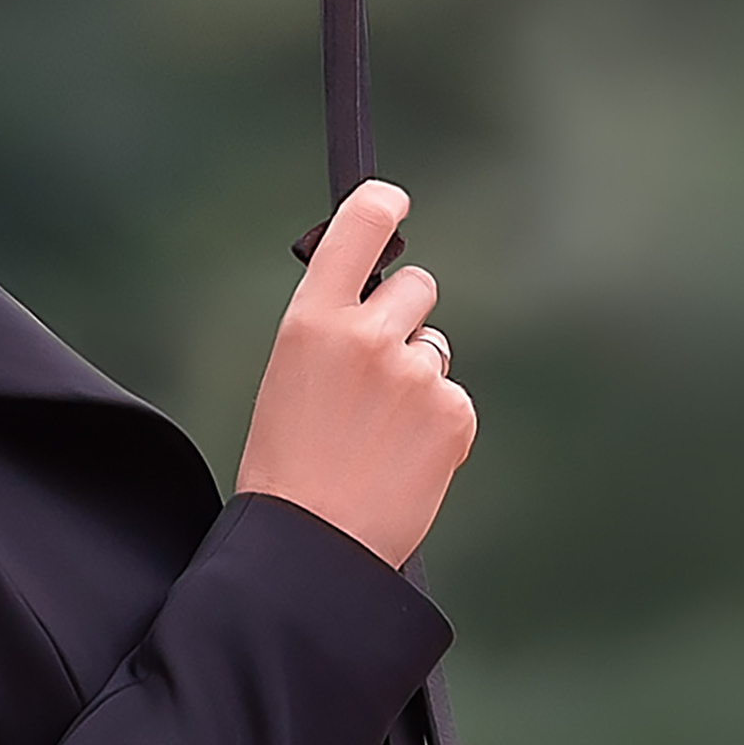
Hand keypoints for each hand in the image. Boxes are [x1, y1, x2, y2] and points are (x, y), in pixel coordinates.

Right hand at [233, 181, 474, 568]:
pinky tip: (404, 456)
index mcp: (312, 318)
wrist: (311, 544)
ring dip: (420, 376)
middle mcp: (367, 334)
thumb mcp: (290, 371)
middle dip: (406, 316)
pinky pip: (454, 397)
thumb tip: (377, 299)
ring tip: (382, 430)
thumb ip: (332, 326)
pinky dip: (437, 423)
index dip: (382, 202)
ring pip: (437, 347)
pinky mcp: (453, 413)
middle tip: (379, 367)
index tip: (393, 200)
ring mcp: (416, 373)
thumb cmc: (289, 462)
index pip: (359, 225)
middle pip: (417, 285)